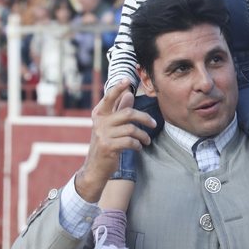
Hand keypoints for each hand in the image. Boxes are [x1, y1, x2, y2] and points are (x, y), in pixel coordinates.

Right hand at [75, 80, 156, 202]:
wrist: (95, 169)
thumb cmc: (106, 145)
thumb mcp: (110, 127)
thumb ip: (119, 110)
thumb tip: (128, 94)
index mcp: (99, 114)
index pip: (109, 98)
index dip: (118, 88)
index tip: (127, 80)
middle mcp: (100, 122)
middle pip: (128, 113)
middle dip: (144, 118)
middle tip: (153, 124)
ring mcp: (103, 134)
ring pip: (131, 129)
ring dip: (143, 136)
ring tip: (146, 141)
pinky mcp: (108, 146)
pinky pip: (130, 141)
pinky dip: (137, 145)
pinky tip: (138, 148)